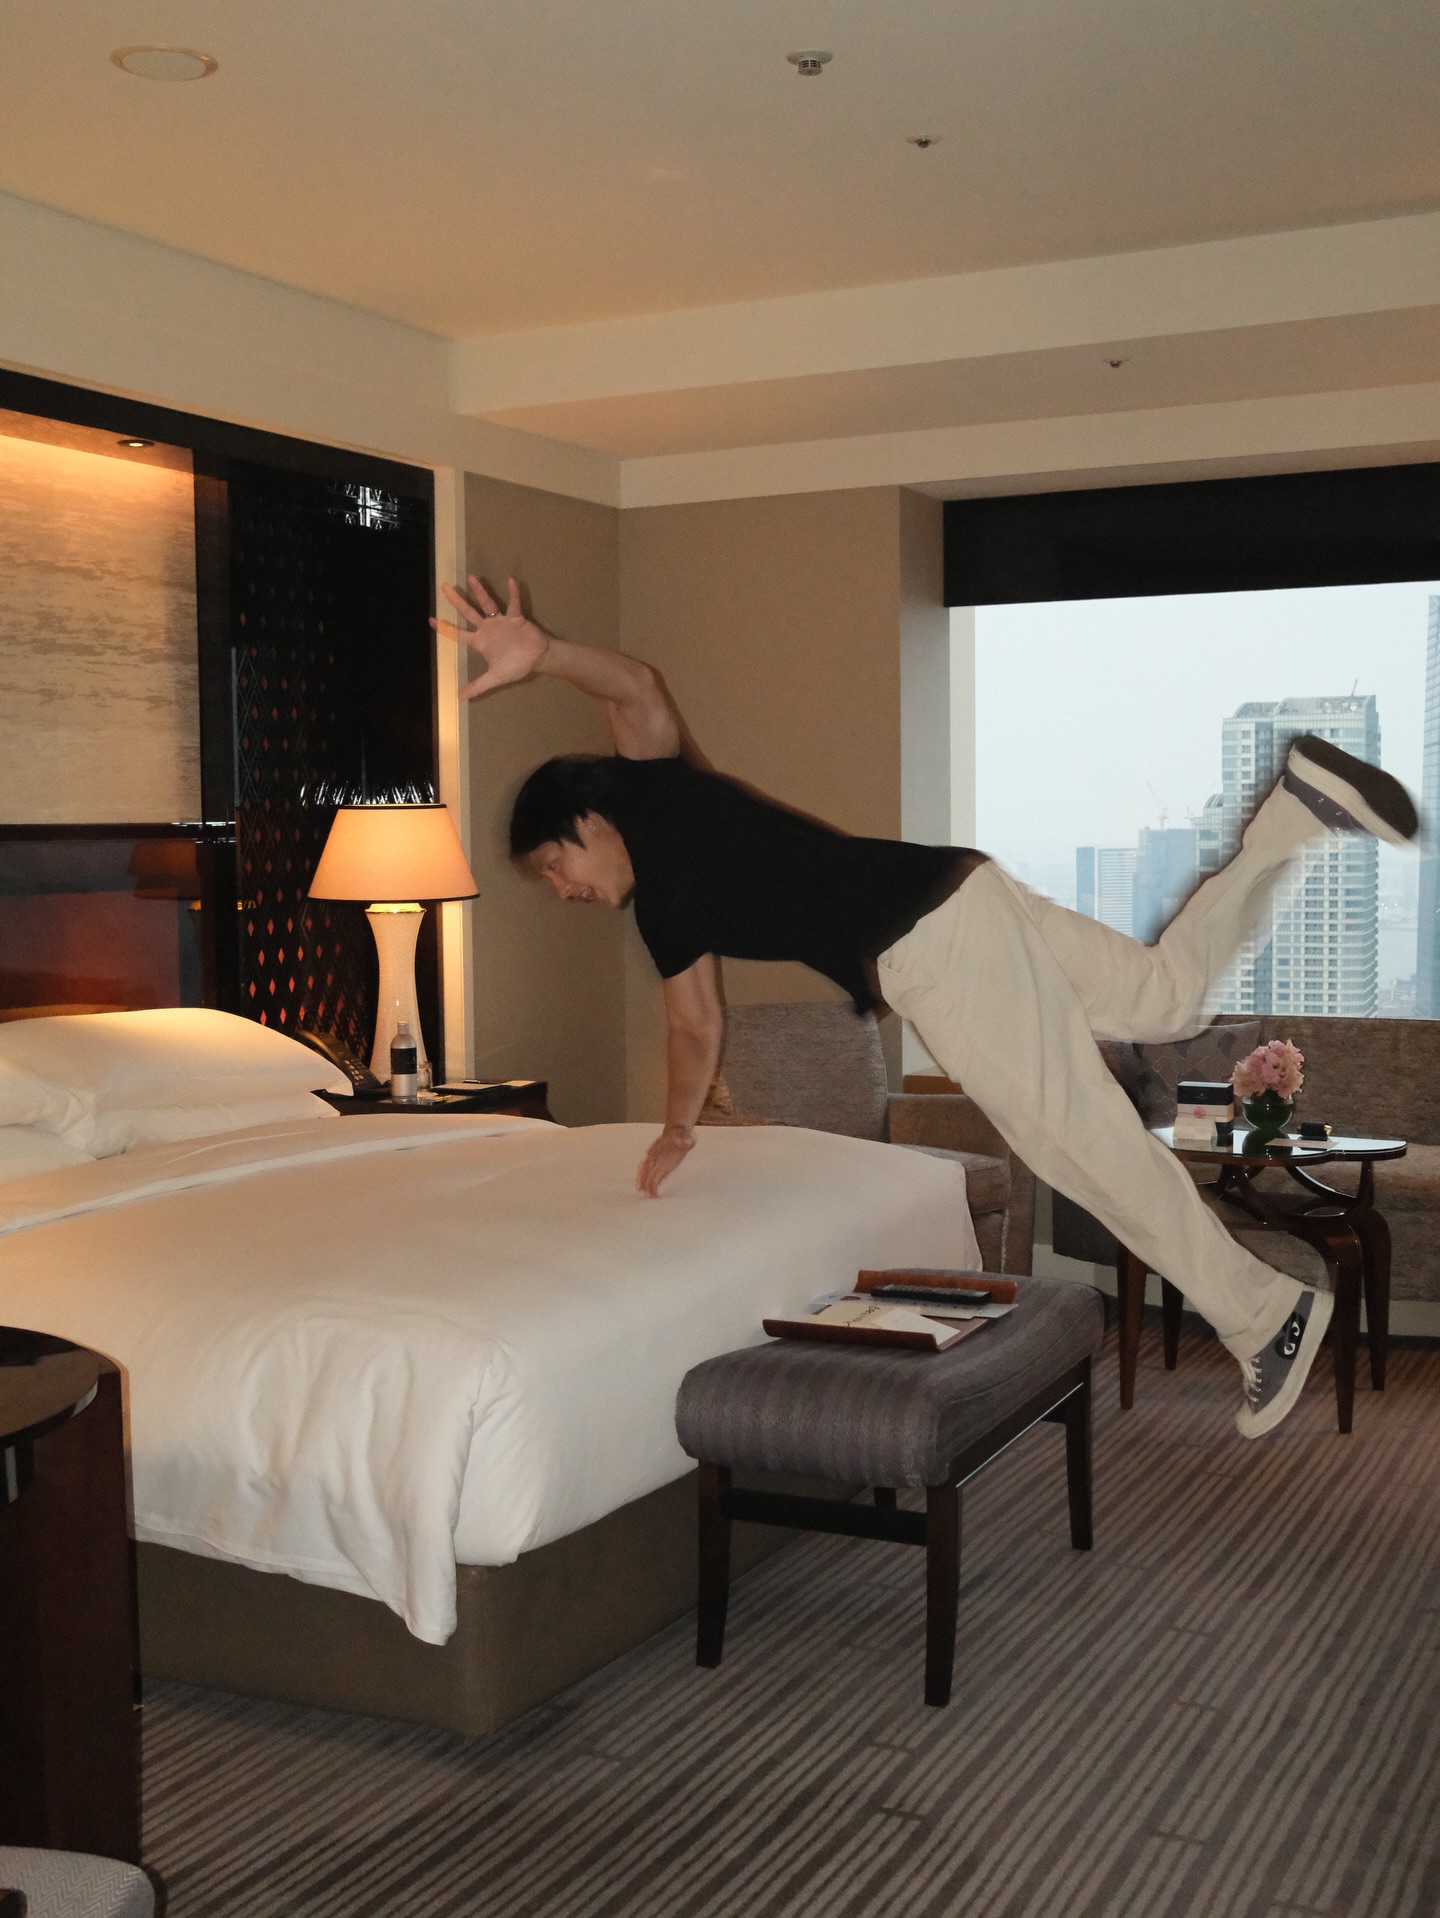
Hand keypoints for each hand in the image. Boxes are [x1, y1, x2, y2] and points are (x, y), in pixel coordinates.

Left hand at [432, 576, 549, 698]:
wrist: (537, 659)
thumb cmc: (516, 666)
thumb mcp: (495, 678)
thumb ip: (478, 686)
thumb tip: (460, 697)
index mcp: (480, 641)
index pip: (458, 633)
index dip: (445, 628)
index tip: (430, 619)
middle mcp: (487, 628)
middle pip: (468, 612)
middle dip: (457, 600)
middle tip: (444, 586)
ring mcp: (501, 621)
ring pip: (488, 604)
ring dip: (480, 592)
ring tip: (471, 578)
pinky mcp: (516, 618)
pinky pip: (513, 604)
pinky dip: (512, 594)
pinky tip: (510, 581)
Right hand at [636, 1125, 694, 1197]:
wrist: (679, 1134)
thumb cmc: (682, 1134)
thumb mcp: (685, 1136)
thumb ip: (683, 1140)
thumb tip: (679, 1140)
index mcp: (658, 1147)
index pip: (650, 1156)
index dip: (647, 1165)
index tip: (646, 1174)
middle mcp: (654, 1156)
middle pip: (645, 1168)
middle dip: (643, 1178)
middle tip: (643, 1190)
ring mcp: (657, 1163)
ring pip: (648, 1175)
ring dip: (646, 1184)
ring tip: (648, 1196)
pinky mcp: (662, 1168)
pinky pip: (655, 1178)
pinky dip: (653, 1186)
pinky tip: (653, 1194)